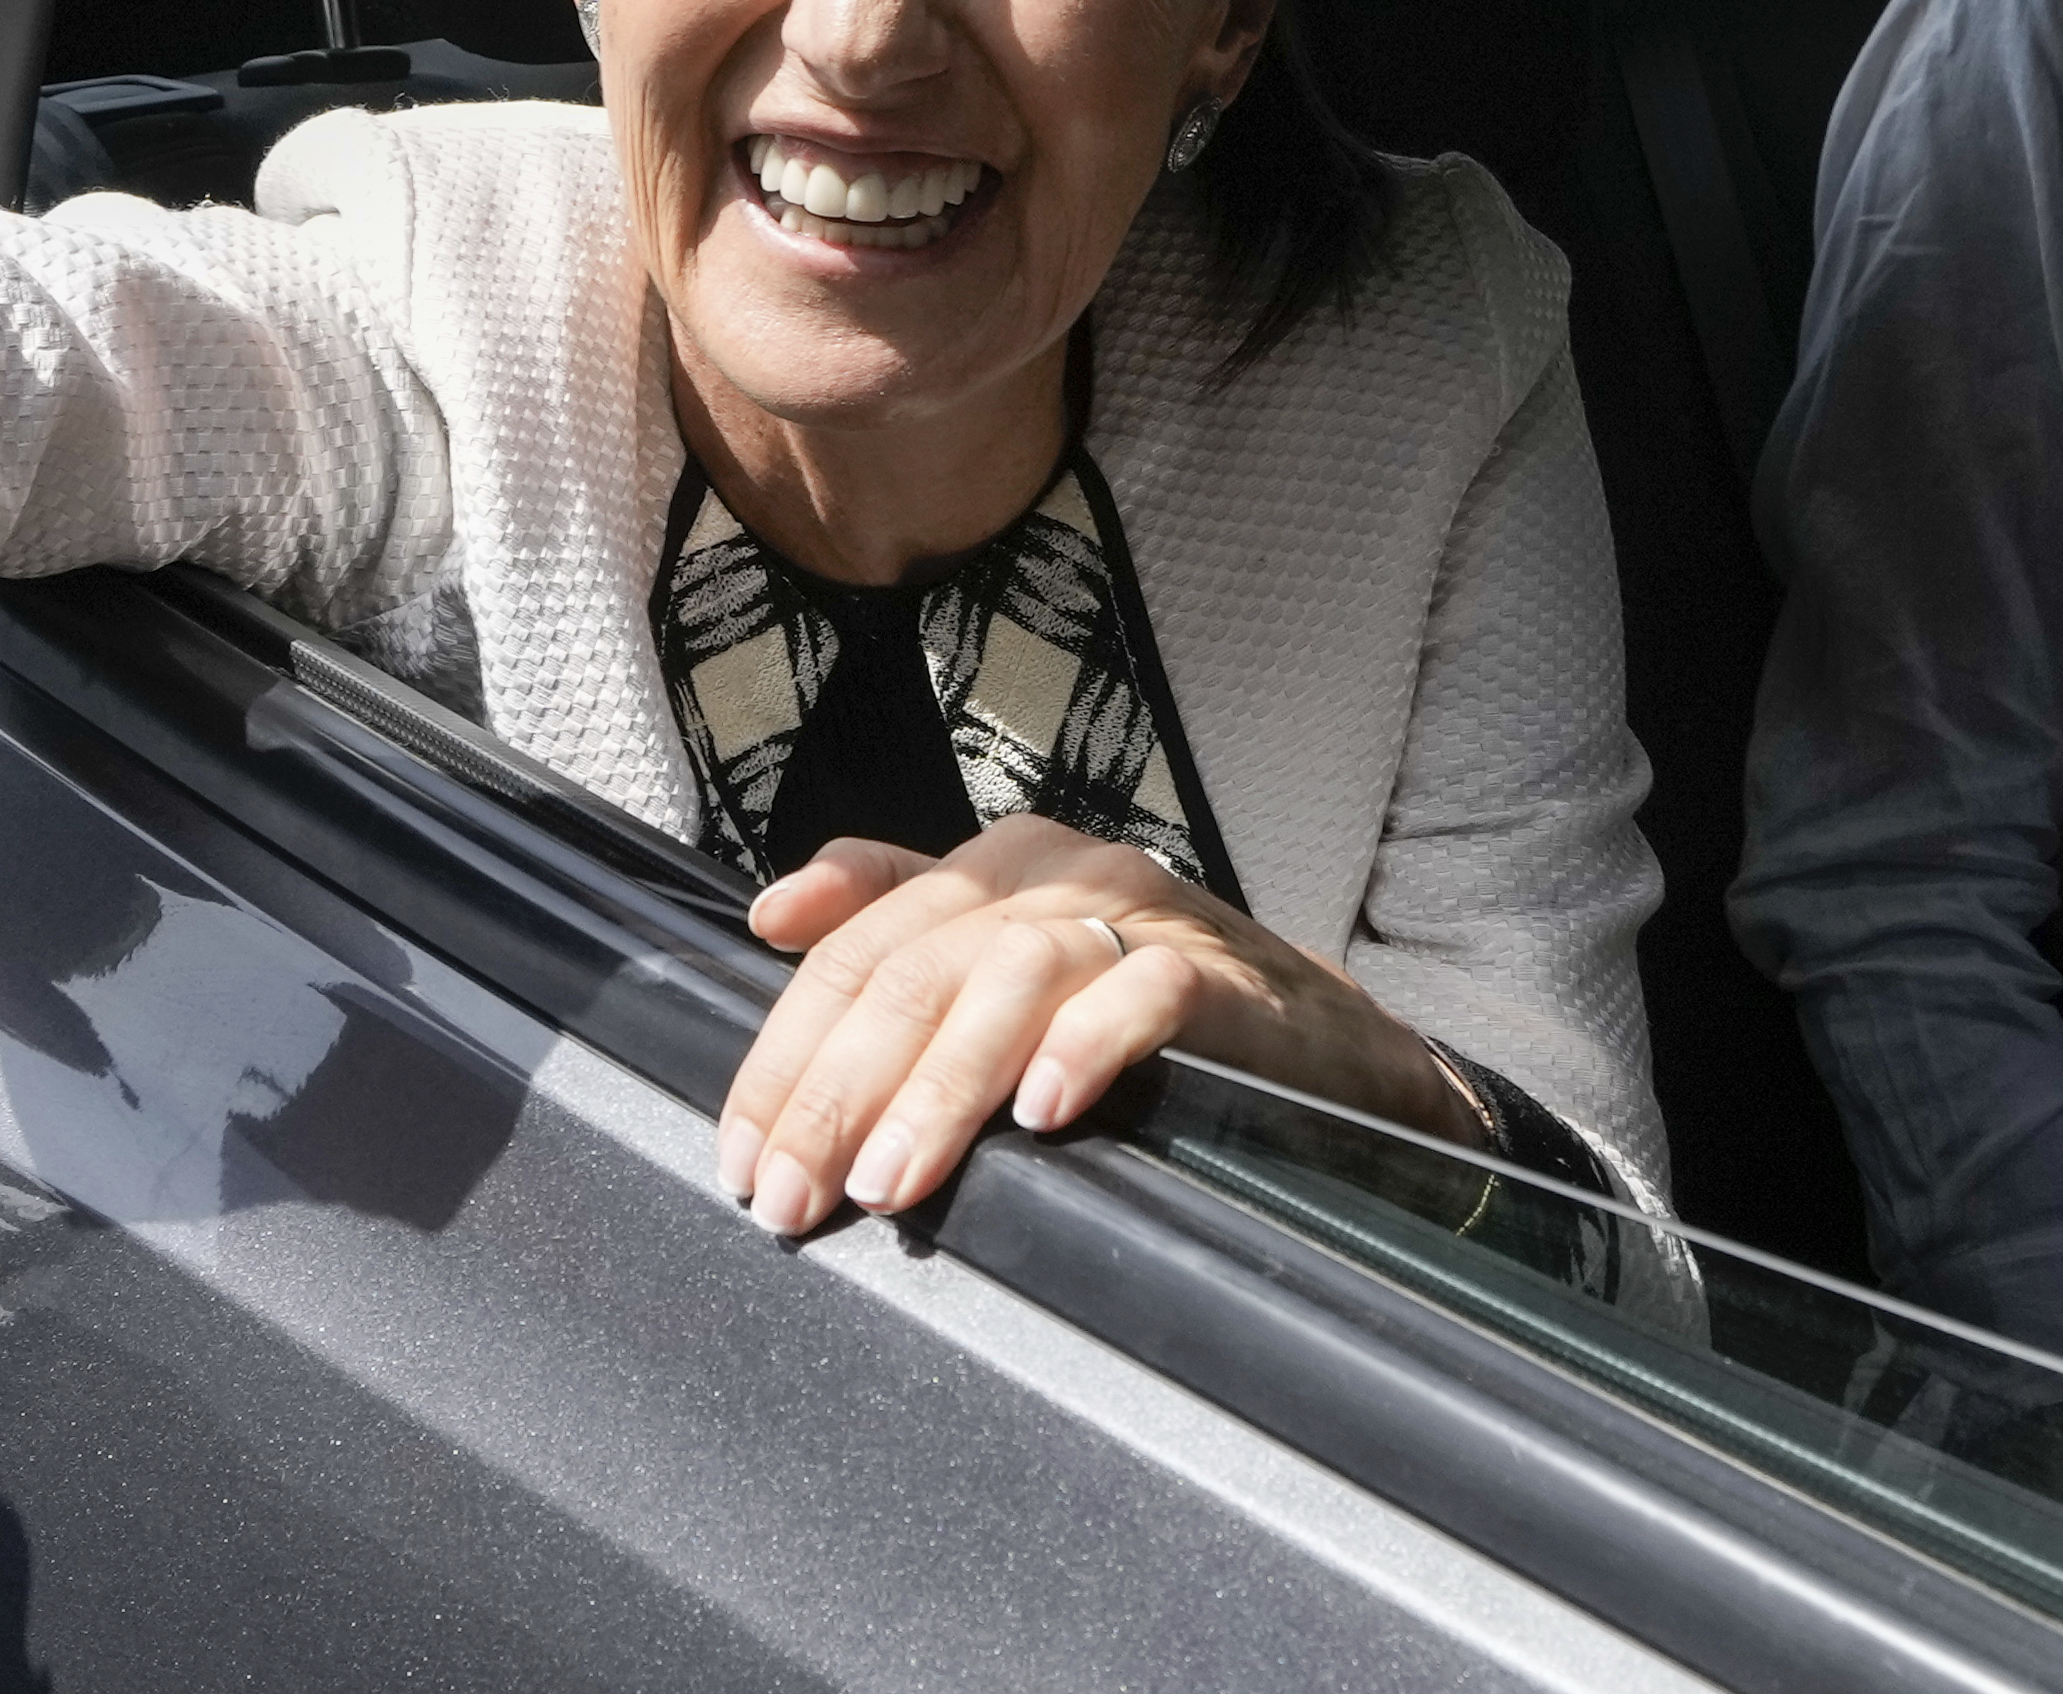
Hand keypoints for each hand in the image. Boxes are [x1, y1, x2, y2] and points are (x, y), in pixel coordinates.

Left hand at [714, 817, 1479, 1238]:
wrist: (1320, 1040)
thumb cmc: (1142, 1007)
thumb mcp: (1007, 953)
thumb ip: (895, 924)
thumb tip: (770, 915)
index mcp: (987, 867)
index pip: (854, 954)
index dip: (786, 1058)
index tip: (743, 1155)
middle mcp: (1052, 871)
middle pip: (914, 971)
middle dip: (836, 1092)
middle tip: (795, 1195)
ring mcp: (1137, 912)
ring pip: (1010, 979)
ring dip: (940, 1087)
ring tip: (891, 1180)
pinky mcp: (1219, 971)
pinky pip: (1142, 994)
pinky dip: (1086, 1047)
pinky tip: (1043, 1113)